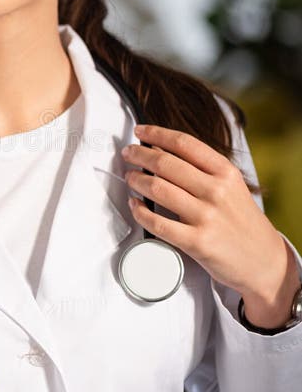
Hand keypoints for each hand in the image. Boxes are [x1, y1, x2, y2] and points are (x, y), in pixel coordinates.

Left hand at [121, 124, 293, 306]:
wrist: (264, 261)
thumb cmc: (242, 221)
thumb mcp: (232, 186)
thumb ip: (203, 169)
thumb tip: (162, 150)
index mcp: (225, 172)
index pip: (185, 143)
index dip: (157, 133)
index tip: (141, 131)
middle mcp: (216, 190)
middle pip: (165, 163)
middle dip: (139, 154)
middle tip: (128, 153)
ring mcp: (206, 216)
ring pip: (157, 188)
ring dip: (136, 180)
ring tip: (130, 177)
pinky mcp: (196, 242)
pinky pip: (157, 223)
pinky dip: (139, 211)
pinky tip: (135, 205)